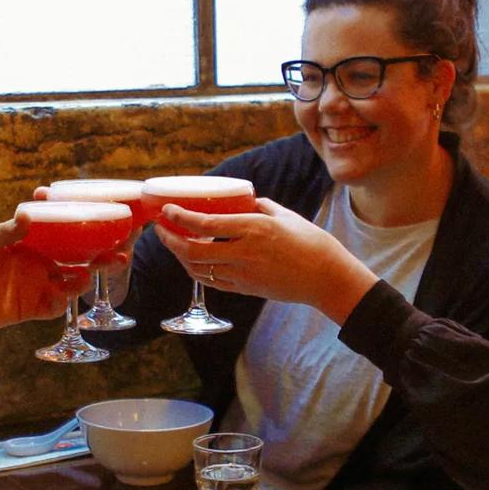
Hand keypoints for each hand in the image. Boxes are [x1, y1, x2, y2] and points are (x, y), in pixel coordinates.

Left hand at [0, 209, 94, 361]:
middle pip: (78, 261)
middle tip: (119, 254)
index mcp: (33, 244)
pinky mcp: (32, 308)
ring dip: (82, 281)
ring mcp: (38, 287)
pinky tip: (60, 298)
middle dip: (100, 258)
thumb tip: (26, 214)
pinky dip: (61, 304)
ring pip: (71, 284)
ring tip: (85, 277)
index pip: (65, 235)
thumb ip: (6, 232)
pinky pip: (55, 307)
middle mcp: (40, 264)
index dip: (86, 231)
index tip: (107, 223)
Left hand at [152, 196, 376, 323]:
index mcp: (254, 229)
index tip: (166, 210)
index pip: (205, 223)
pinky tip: (192, 260)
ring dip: (179, 256)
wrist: (328, 278)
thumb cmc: (311, 242)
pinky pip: (211, 281)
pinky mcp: (245, 289)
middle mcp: (244, 252)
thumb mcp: (285, 216)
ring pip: (198, 269)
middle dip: (169, 240)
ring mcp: (243, 274)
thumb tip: (241, 200)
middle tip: (160, 229)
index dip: (180, 218)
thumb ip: (258, 207)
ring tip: (173, 243)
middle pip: (192, 250)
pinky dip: (197, 270)